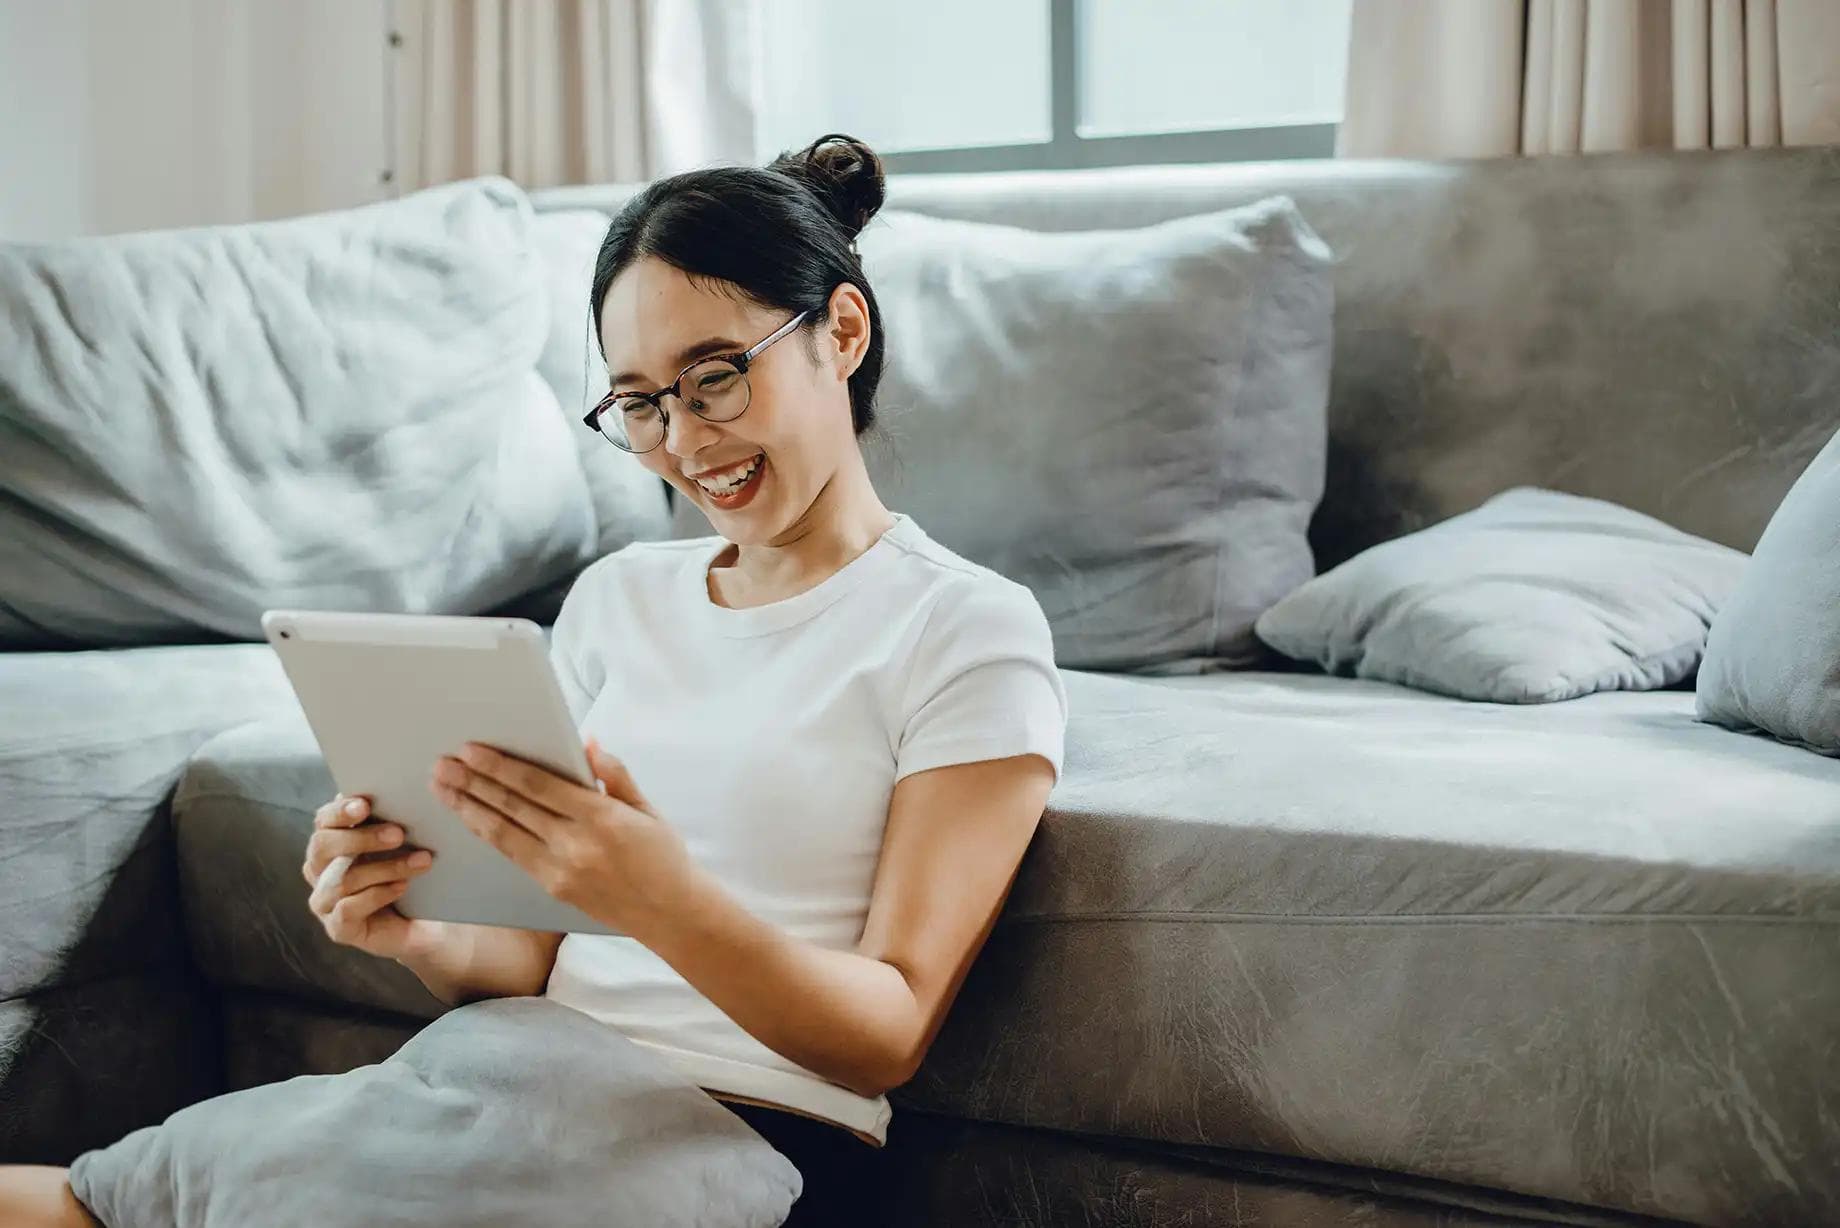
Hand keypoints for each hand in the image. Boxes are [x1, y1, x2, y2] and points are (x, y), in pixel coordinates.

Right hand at [303, 792, 446, 960]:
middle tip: (398, 833)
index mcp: (331, 841)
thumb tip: (396, 791)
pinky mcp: (338, 928)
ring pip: (342, 880)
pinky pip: (347, 910)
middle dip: (360, 838)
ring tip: (420, 861)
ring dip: (384, 868)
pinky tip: (402, 887)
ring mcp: (325, 901)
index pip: (324, 820)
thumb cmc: (408, 872)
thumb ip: (390, 819)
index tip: (365, 804)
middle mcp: (320, 870)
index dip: (340, 811)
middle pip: (322, 847)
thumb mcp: (402, 844)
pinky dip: (376, 896)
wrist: (426, 921)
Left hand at [429, 739, 692, 934]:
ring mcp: (560, 869)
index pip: (537, 784)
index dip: (500, 766)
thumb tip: (586, 743)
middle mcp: (575, 844)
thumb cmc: (664, 855)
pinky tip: (471, 818)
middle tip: (442, 765)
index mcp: (600, 817)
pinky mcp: (553, 888)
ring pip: (503, 832)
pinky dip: (488, 833)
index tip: (471, 750)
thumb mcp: (648, 809)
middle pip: (512, 806)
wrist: (670, 913)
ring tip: (443, 788)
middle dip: (473, 783)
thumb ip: (615, 775)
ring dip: (469, 808)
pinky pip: (512, 855)